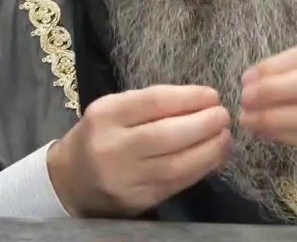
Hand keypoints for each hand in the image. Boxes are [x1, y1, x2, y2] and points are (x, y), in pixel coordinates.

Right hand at [46, 85, 232, 217]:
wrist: (71, 179)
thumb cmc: (101, 135)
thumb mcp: (116, 109)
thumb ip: (153, 105)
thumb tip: (202, 101)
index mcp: (105, 115)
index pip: (154, 102)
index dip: (188, 98)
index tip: (212, 95)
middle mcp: (112, 147)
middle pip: (166, 135)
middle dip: (203, 124)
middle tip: (223, 116)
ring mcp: (124, 178)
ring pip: (175, 165)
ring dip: (209, 150)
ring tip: (225, 137)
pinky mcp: (137, 200)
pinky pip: (176, 184)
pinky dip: (200, 169)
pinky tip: (214, 157)